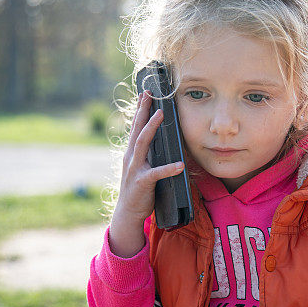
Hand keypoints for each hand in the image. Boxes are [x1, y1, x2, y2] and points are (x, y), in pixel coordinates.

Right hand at [109, 90, 184, 257]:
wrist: (127, 213)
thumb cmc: (138, 190)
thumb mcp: (142, 168)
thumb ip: (149, 155)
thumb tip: (162, 142)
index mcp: (132, 153)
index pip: (135, 127)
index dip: (140, 109)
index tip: (145, 93)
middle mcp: (131, 157)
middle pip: (137, 128)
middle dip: (143, 110)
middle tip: (149, 93)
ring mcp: (135, 168)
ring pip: (142, 143)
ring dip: (151, 128)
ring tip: (161, 115)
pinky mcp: (141, 182)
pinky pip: (157, 173)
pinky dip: (169, 168)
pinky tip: (181, 164)